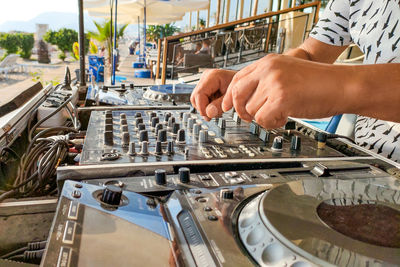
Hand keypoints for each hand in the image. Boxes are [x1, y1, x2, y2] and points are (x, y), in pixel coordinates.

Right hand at [190, 69, 236, 119]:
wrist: (243, 83)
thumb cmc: (240, 87)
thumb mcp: (231, 98)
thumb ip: (219, 105)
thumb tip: (208, 113)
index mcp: (212, 76)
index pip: (199, 94)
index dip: (202, 108)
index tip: (209, 116)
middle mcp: (205, 77)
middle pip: (195, 97)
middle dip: (203, 108)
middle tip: (215, 114)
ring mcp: (204, 81)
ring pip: (195, 100)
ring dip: (205, 108)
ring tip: (217, 109)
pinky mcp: (204, 87)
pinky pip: (199, 99)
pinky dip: (206, 105)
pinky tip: (216, 105)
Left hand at [222, 54, 346, 128]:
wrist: (343, 85)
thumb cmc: (319, 82)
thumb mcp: (287, 72)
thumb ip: (266, 81)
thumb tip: (245, 99)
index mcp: (268, 62)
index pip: (237, 78)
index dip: (230, 96)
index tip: (227, 107)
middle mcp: (268, 69)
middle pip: (237, 94)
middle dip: (241, 110)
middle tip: (252, 117)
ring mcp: (274, 82)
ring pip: (251, 110)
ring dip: (264, 117)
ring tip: (282, 112)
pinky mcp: (281, 98)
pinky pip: (263, 119)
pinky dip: (273, 123)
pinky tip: (286, 116)